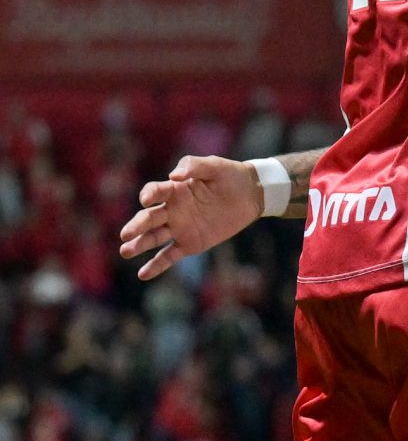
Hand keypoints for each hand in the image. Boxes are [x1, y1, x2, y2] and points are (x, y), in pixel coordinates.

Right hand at [118, 155, 261, 280]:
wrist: (249, 194)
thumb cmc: (228, 175)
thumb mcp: (213, 166)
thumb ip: (193, 166)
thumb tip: (173, 175)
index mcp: (174, 189)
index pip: (155, 192)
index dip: (149, 195)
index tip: (146, 200)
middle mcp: (172, 210)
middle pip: (149, 219)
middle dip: (137, 226)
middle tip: (126, 234)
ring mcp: (179, 228)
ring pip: (154, 238)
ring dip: (139, 245)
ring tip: (125, 252)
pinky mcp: (189, 244)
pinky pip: (169, 256)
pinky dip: (157, 265)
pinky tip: (143, 274)